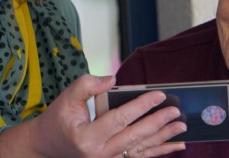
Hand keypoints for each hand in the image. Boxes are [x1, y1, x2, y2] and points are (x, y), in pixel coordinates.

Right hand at [0, 74, 186, 157]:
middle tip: (176, 111)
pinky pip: (140, 156)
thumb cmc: (58, 120)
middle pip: (135, 136)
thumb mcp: (66, 98)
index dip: (141, 106)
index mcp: (87, 137)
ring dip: (164, 138)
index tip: (159, 94)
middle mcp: (99, 153)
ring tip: (182, 128)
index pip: (119, 119)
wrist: (47, 147)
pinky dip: (159, 151)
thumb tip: (112, 78)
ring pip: (141, 149)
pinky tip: (176, 146)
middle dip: (158, 123)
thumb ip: (87, 85)